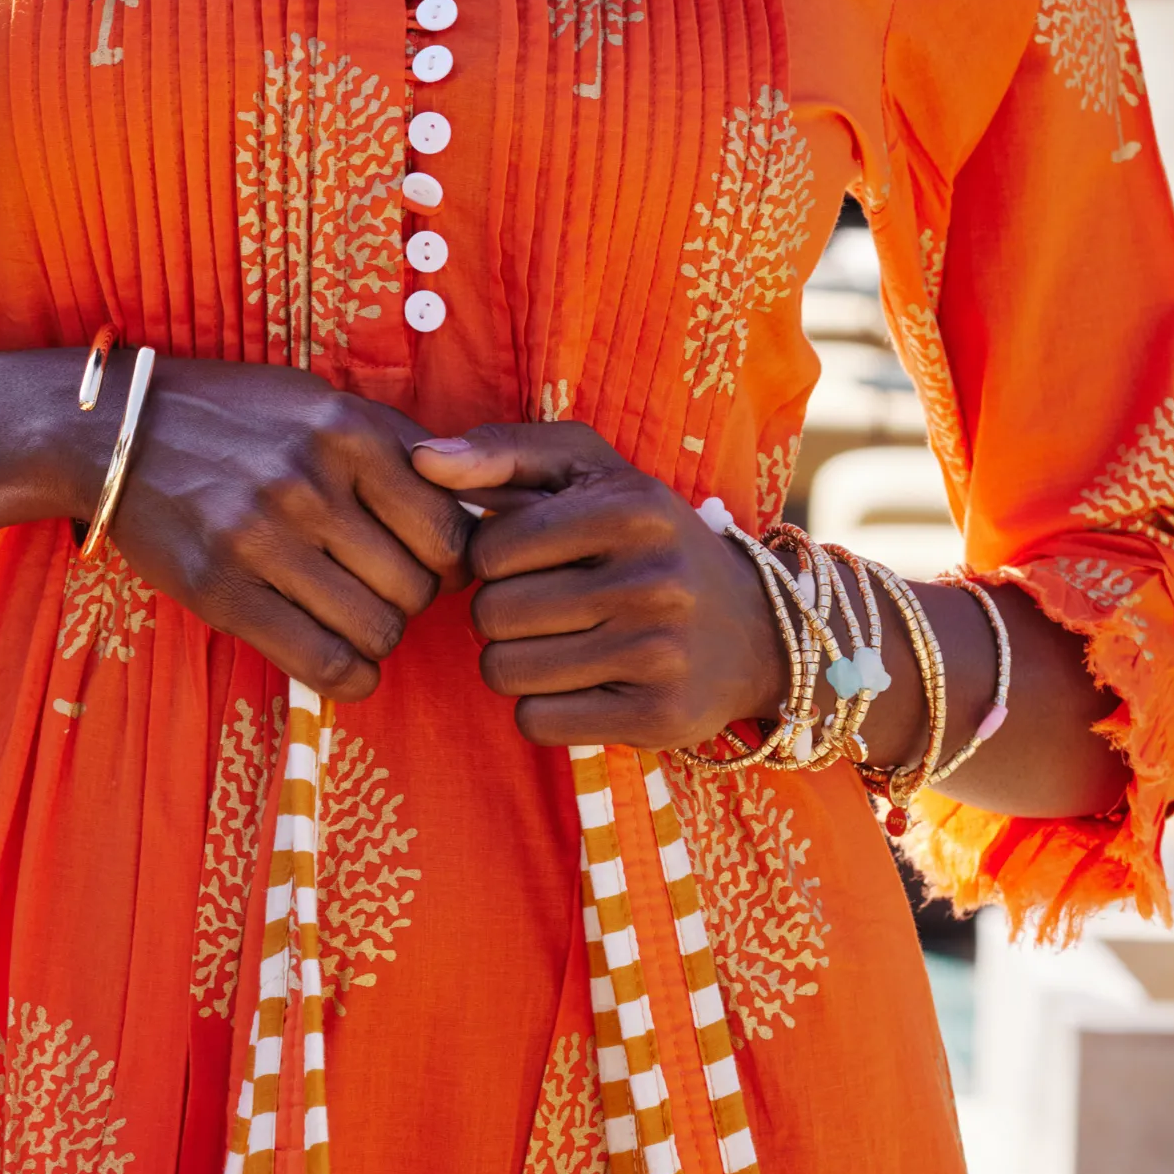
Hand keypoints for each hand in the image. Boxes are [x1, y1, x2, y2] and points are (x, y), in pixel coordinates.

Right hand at [97, 358, 469, 701]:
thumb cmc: (233, 416)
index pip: (449, 532)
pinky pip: (320, 661)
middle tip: (382, 592)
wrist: (117, 428)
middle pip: (417, 588)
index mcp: (349, 431)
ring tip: (354, 621)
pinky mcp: (220, 588)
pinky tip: (345, 667)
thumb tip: (479, 502)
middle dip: (411, 602)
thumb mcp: (322, 400)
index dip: (451, 564)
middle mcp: (311, 483)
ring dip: (376, 639)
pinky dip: (348, 678)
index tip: (428, 566)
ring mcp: (262, 538)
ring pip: (375, 629)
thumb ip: (398, 444)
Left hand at [410, 422, 784, 748]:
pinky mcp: (657, 717)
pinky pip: (536, 722)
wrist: (754, 630)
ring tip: (563, 644)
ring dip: (515, 662)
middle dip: (501, 614)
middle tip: (547, 608)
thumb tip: (419, 460)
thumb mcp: (589, 473)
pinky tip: (584, 685)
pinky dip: (542, 708)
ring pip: (505, 671)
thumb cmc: (646, 540)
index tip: (535, 561)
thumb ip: (501, 451)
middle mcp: (654, 579)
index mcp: (633, 507)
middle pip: (492, 614)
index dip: (493, 559)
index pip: (488, 548)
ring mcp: (660, 653)